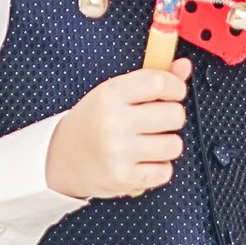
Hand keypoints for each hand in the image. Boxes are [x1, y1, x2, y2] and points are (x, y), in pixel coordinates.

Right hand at [45, 60, 189, 198]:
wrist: (61, 158)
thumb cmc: (92, 123)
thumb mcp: (114, 94)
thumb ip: (151, 80)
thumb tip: (184, 67)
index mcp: (110, 95)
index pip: (159, 83)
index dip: (175, 87)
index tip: (174, 93)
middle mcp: (114, 122)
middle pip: (174, 115)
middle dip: (172, 118)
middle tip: (157, 121)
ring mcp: (119, 151)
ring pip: (174, 145)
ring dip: (166, 145)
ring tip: (148, 143)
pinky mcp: (124, 177)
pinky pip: (165, 171)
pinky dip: (159, 168)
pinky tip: (143, 161)